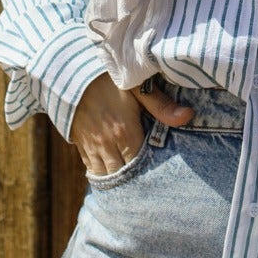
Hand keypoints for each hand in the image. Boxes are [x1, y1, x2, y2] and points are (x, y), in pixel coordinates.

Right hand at [70, 73, 193, 175]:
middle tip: (148, 188)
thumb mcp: (137, 86)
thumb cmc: (107, 76)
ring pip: (104, 174)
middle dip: (133, 181)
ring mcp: (91, 144)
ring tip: (130, 187)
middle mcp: (107, 144)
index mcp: (125, 132)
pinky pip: (90, 166)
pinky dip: (100, 173)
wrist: (68, 70)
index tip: (161, 178)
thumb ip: (162, 105)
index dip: (149, 172)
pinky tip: (110, 174)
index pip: (140, 165)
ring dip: (116, 179)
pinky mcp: (79, 141)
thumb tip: (188, 116)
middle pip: (122, 174)